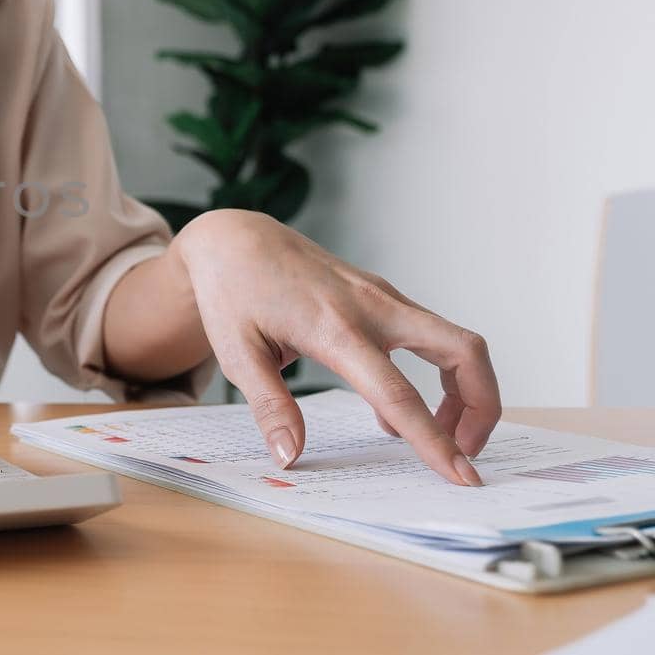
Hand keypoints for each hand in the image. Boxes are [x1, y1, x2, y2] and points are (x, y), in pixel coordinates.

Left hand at [174, 209, 500, 485]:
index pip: (397, 393)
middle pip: (463, 351)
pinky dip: (437, 373)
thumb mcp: (236, 353)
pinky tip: (396, 409)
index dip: (433, 439)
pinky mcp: (382, 297)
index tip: (461, 476)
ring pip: (456, 341)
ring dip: (465, 390)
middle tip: (465, 453)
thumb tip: (289, 458)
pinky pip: (430, 336)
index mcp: (334, 328)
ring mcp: (382, 298)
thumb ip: (270, 407)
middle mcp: (372, 308)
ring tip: (438, 436)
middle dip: (483, 406)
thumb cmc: (232, 292)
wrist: (235, 240)